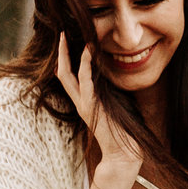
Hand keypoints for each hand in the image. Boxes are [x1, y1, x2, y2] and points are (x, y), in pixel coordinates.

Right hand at [55, 33, 140, 188]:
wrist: (123, 154)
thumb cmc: (125, 133)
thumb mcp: (119, 107)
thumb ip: (115, 94)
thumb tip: (124, 80)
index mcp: (85, 103)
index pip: (71, 78)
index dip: (68, 61)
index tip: (69, 45)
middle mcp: (81, 102)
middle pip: (63, 73)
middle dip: (62, 53)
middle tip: (61, 34)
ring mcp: (84, 104)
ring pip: (68, 75)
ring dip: (68, 54)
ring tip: (67, 37)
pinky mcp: (91, 105)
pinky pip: (86, 80)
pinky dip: (86, 64)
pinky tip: (89, 50)